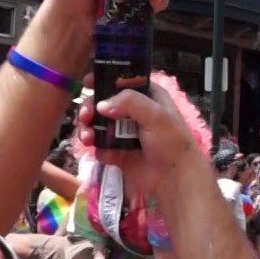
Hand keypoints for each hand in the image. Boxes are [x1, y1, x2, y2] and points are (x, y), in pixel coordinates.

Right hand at [75, 74, 200, 196]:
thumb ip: (129, 102)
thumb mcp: (156, 115)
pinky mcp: (118, 153)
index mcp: (148, 97)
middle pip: (105, 103)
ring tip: (86, 136)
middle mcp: (134, 113)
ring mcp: (124, 133)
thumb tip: (101, 105)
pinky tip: (100, 151)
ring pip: (99, 125)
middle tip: (85, 116)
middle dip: (91, 107)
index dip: (105, 79)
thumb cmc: (171, 142)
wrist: (174, 179)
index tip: (88, 81)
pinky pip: (101, 146)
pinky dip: (96, 147)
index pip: (123, 81)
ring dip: (89, 128)